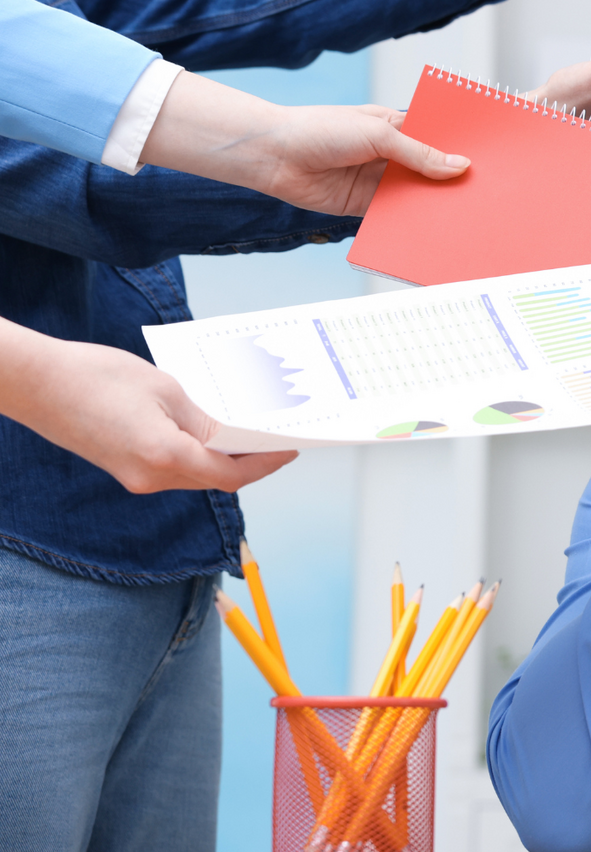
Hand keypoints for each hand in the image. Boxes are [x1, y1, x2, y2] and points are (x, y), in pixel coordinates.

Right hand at [0, 320, 295, 493]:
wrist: (35, 383)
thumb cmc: (96, 377)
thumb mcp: (165, 390)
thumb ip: (204, 419)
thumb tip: (234, 435)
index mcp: (165, 457)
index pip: (231, 474)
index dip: (266, 464)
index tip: (290, 449)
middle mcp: (150, 478)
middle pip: (215, 478)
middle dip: (249, 460)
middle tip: (275, 435)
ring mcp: (134, 477)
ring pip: (194, 474)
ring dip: (223, 457)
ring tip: (248, 430)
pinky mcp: (123, 468)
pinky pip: (172, 467)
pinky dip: (197, 453)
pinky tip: (209, 430)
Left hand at [141, 72, 467, 215]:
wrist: (274, 156)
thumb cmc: (320, 129)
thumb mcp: (377, 134)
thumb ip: (418, 153)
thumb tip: (459, 167)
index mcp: (399, 127)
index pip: (440, 138)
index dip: (464, 148)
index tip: (493, 160)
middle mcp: (394, 156)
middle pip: (434, 171)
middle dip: (457, 181)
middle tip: (487, 192)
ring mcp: (381, 182)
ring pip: (419, 196)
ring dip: (437, 204)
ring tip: (468, 215)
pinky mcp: (368, 207)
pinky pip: (398, 217)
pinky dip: (413, 223)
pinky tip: (435, 230)